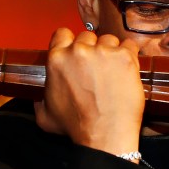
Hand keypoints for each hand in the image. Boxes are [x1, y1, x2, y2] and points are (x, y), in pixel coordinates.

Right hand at [34, 28, 144, 155]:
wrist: (104, 135)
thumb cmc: (76, 127)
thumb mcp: (45, 115)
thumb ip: (40, 101)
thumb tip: (39, 98)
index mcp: (57, 60)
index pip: (62, 34)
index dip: (70, 41)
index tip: (78, 51)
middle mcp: (79, 51)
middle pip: (87, 36)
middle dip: (92, 49)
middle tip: (98, 67)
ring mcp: (103, 52)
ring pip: (109, 40)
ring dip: (111, 52)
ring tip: (114, 71)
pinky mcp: (124, 57)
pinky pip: (129, 45)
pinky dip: (130, 55)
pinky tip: (127, 69)